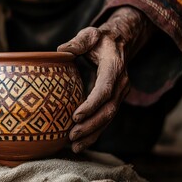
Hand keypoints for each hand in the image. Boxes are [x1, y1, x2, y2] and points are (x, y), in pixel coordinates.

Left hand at [58, 6, 154, 152]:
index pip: (104, 90)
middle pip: (108, 110)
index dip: (91, 105)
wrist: (118, 43)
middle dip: (91, 126)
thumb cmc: (100, 39)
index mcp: (114, 67)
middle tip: (72, 136)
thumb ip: (78, 42)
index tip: (75, 116)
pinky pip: (107, 118)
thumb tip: (60, 50)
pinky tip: (82, 142)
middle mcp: (121, 83)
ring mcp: (120, 93)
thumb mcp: (90, 35)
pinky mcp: (115, 99)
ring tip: (75, 147)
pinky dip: (96, 131)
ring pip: (109, 118)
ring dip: (93, 134)